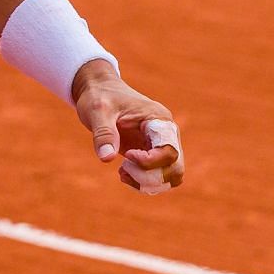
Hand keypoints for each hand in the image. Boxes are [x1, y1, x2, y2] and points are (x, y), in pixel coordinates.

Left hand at [72, 61, 185, 194]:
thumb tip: (106, 159)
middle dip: (149, 176)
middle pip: (175, 168)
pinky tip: (123, 173)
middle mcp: (166, 133)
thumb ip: (103, 133)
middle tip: (123, 168)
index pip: (169, 150)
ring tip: (122, 171)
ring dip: (148, 182)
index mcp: (159, 119)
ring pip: (171, 176)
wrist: (99, 90)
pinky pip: (160, 177)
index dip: (149, 161)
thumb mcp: (97, 111)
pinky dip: (144, 183)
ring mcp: (161, 145)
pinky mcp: (152, 154)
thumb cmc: (99, 96)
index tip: (128, 155)